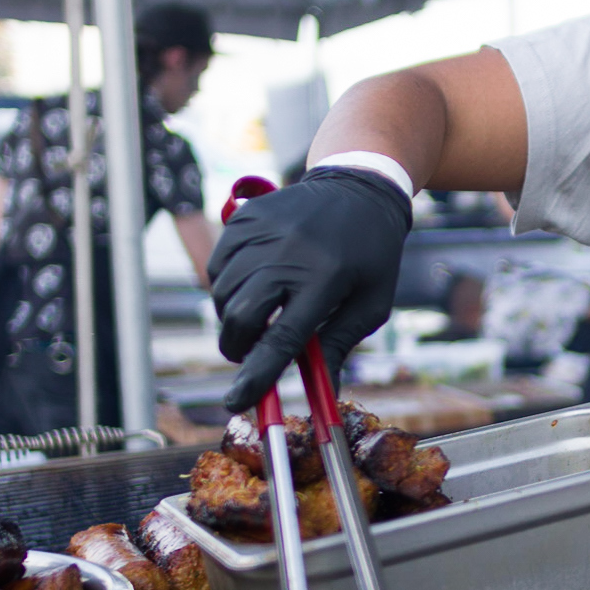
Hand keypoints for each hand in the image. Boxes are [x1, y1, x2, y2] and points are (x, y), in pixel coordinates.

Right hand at [210, 168, 412, 412]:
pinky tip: (251, 286)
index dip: (256, 375)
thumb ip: (339, 346)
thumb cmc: (371, 255)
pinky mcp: (246, 218)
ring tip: (258, 316)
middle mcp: (289, 253)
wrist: (358, 188)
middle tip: (250, 355)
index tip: (235, 401)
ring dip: (232, 319)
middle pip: (241, 317)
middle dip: (237, 348)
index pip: (281, 339)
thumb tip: (323, 394)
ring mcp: (263, 231)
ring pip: (223, 294)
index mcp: (325, 279)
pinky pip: (218, 266)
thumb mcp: (370, 304)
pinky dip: (225, 286)